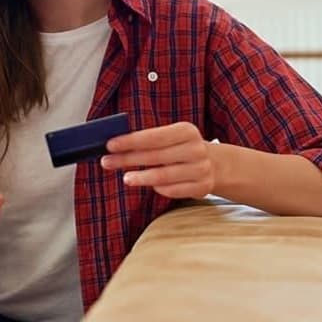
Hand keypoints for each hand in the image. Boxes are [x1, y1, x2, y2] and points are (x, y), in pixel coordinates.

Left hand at [100, 121, 217, 199]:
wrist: (214, 164)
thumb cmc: (181, 149)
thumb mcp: (171, 137)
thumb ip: (147, 140)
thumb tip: (115, 145)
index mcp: (187, 131)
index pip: (154, 136)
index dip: (130, 141)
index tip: (110, 145)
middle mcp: (196, 149)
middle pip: (156, 156)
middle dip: (128, 159)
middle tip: (107, 162)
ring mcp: (201, 169)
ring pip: (164, 176)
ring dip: (141, 178)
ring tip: (125, 178)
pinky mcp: (202, 187)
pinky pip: (173, 190)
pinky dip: (158, 188)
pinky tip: (148, 185)